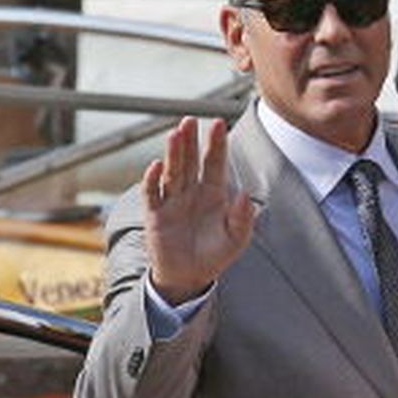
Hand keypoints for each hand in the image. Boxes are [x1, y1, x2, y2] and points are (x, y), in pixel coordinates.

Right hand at [143, 117, 256, 303]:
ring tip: (175, 134)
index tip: (219, 123)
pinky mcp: (155, 215)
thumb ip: (243, 218)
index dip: (216, 144)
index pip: (215, 163)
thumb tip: (245, 196)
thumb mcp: (237, 239)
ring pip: (172, 172)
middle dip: (191, 141)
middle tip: (190, 119)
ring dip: (173, 153)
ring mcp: (172, 201)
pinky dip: (152, 181)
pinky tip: (155, 166)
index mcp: (214, 193)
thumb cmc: (215, 255)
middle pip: (191, 161)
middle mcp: (192, 191)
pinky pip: (152, 194)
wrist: (190, 277)